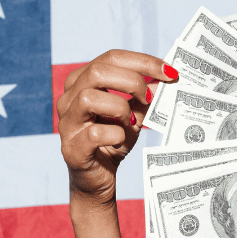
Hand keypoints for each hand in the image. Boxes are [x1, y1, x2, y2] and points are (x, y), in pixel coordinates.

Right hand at [58, 50, 177, 207]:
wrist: (98, 179)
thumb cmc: (113, 140)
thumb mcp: (132, 114)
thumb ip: (145, 95)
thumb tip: (165, 79)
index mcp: (81, 82)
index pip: (110, 58)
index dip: (142, 61)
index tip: (169, 72)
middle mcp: (68, 99)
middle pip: (97, 72)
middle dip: (132, 81)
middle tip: (150, 98)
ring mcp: (67, 123)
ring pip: (89, 98)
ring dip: (120, 109)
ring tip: (130, 123)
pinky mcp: (71, 148)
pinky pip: (94, 134)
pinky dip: (115, 135)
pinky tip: (119, 141)